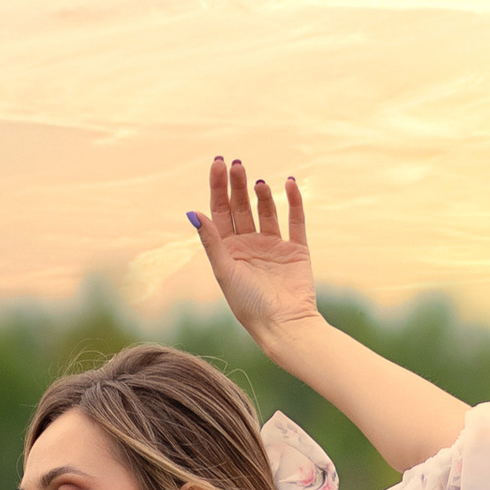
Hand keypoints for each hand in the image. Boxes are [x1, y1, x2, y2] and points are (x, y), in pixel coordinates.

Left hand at [188, 153, 319, 347]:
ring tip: (258, 182)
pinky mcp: (296, 250)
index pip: (220, 211)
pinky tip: (289, 184)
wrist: (283, 325)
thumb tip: (193, 212)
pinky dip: (294, 202)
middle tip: (237, 164)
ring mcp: (273, 246)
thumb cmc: (247, 304)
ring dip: (262, 194)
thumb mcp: (224, 270)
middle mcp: (249, 245)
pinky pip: (295, 221)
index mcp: (228, 250)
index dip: (218, 187)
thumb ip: (211, 241)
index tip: (218, 163)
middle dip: (238, 185)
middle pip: (241, 207)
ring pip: (266, 211)